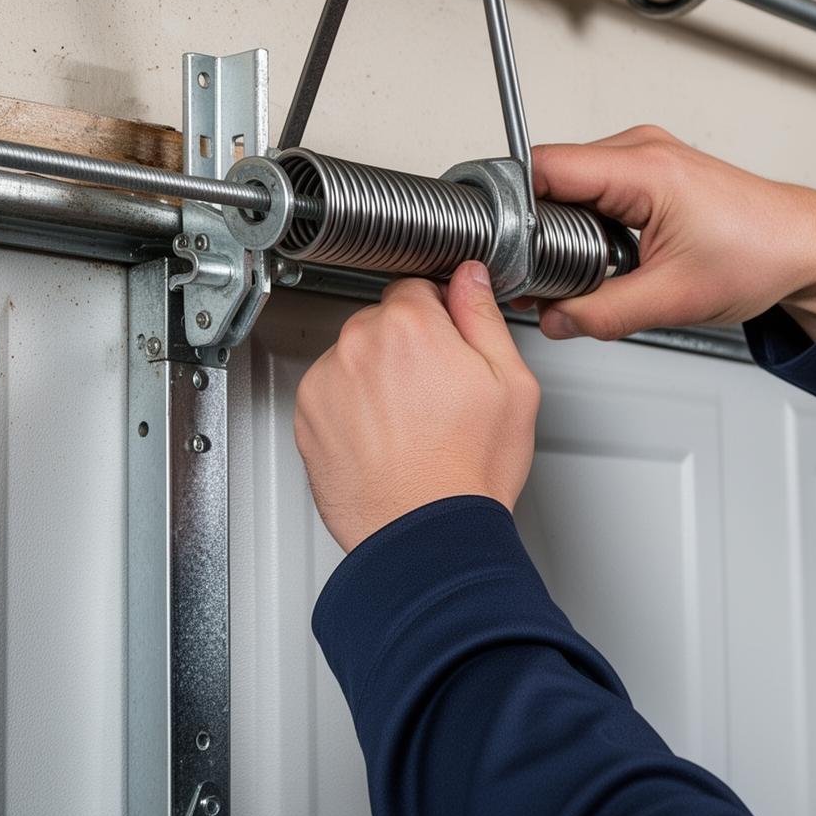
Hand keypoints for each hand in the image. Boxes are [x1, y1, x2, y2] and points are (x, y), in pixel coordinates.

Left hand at [294, 261, 539, 551]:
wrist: (426, 536)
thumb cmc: (469, 471)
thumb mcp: (510, 384)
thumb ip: (483, 318)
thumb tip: (470, 279)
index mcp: (409, 326)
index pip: (416, 288)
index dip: (439, 316)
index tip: (448, 346)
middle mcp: (358, 345)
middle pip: (381, 322)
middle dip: (406, 346)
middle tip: (435, 393)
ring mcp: (326, 381)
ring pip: (353, 357)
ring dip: (374, 375)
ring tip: (408, 422)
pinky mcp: (306, 417)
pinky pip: (329, 393)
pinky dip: (349, 407)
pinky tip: (382, 436)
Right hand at [528, 126, 815, 341]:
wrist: (805, 246)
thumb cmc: (763, 253)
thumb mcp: (674, 298)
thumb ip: (603, 314)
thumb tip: (556, 319)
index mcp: (645, 168)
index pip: (543, 167)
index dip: (512, 206)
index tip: (500, 243)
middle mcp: (642, 149)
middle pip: (551, 175)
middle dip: (536, 225)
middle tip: (538, 271)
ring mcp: (646, 155)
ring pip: (571, 183)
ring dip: (563, 225)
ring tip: (580, 266)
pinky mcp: (650, 170)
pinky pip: (595, 187)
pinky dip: (588, 220)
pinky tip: (602, 253)